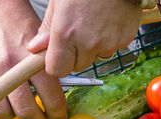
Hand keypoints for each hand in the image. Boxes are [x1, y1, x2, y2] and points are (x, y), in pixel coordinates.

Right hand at [0, 0, 67, 118]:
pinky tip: (0, 101)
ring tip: (17, 109)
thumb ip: (49, 72)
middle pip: (25, 111)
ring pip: (0, 112)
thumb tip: (57, 106)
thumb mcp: (42, 46)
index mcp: (31, 60)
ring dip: (12, 117)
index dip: (57, 117)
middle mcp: (8, 67)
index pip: (51, 99)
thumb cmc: (22, 26)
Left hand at [26, 0, 141, 76]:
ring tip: (94, 23)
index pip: (57, 70)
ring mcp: (108, 43)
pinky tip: (107, 21)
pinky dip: (109, 39)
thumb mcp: (59, 1)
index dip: (56, 63)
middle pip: (77, 66)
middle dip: (75, 55)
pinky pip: (112, 48)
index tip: (57, 55)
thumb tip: (35, 48)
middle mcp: (87, 43)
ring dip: (93, 47)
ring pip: (96, 57)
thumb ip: (48, 27)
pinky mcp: (124, 40)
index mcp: (66, 33)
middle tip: (78, 32)